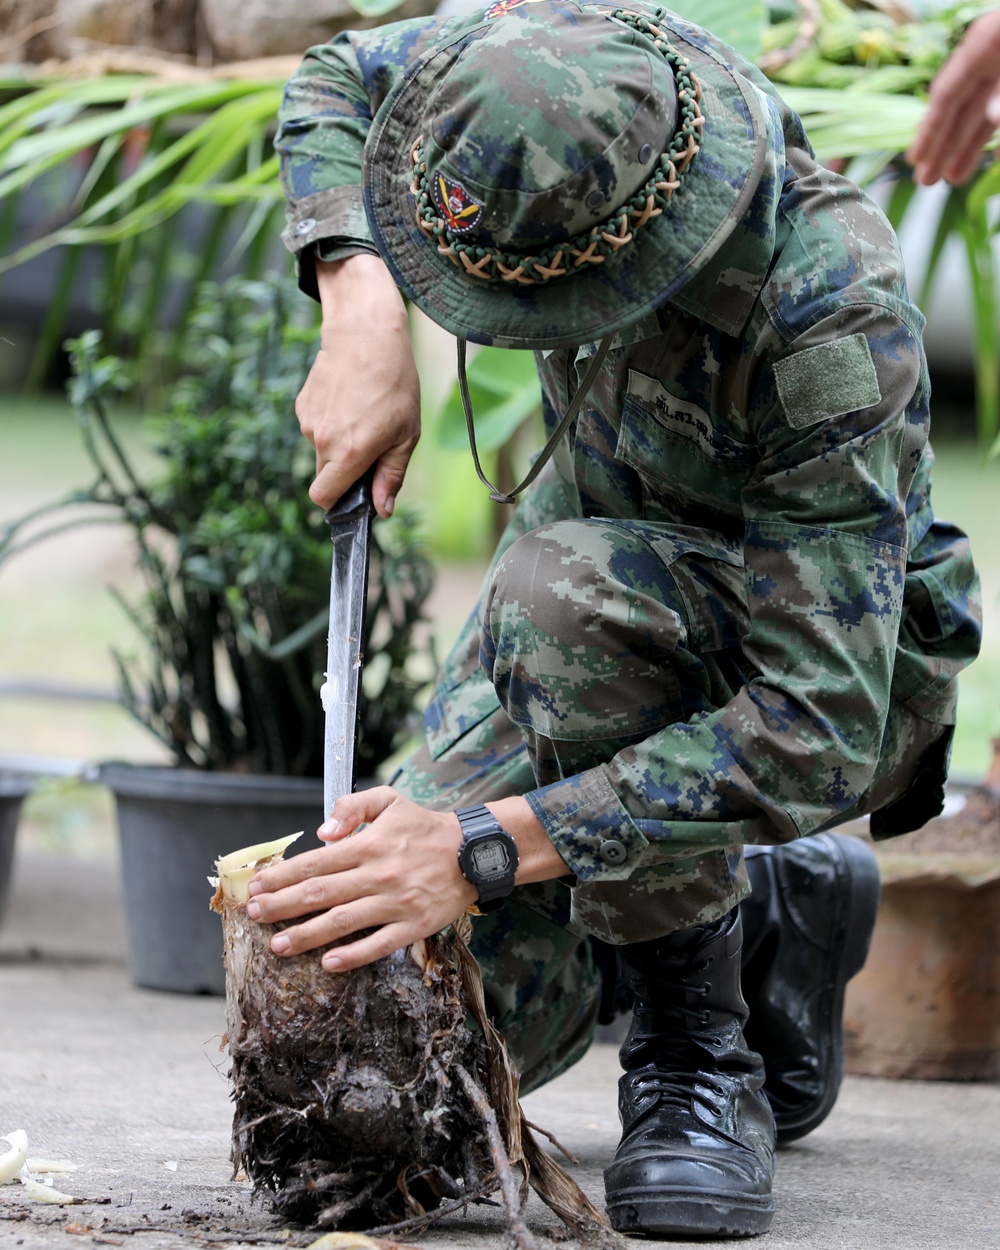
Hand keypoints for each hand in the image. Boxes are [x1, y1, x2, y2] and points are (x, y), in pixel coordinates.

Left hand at [245, 787, 474, 970]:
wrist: (475, 852)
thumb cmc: (425, 827)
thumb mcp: (389, 801)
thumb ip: (351, 808)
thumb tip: (321, 833)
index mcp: (368, 845)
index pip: (315, 863)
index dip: (283, 876)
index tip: (258, 888)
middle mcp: (378, 875)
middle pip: (320, 895)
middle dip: (282, 906)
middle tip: (254, 917)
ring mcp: (396, 903)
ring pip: (342, 922)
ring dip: (306, 936)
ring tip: (278, 946)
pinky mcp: (414, 926)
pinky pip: (379, 944)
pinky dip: (353, 955)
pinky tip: (328, 963)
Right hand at [296, 254, 420, 516]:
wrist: (366, 334)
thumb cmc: (394, 384)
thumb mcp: (405, 434)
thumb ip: (391, 476)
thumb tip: (382, 510)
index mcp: (349, 453)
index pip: (323, 497)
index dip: (337, 501)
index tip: (354, 493)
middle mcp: (322, 440)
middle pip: (324, 476)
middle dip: (343, 471)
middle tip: (370, 445)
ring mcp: (309, 421)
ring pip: (321, 450)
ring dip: (339, 444)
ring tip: (363, 414)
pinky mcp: (302, 405)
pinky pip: (316, 427)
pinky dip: (331, 422)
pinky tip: (348, 400)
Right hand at [907, 8, 999, 185]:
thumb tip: (994, 116)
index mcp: (987, 41)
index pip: (949, 91)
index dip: (930, 128)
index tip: (915, 158)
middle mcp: (995, 56)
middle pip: (963, 106)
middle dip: (945, 145)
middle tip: (927, 182)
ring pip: (985, 113)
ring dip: (969, 147)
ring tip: (953, 179)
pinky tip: (993, 160)